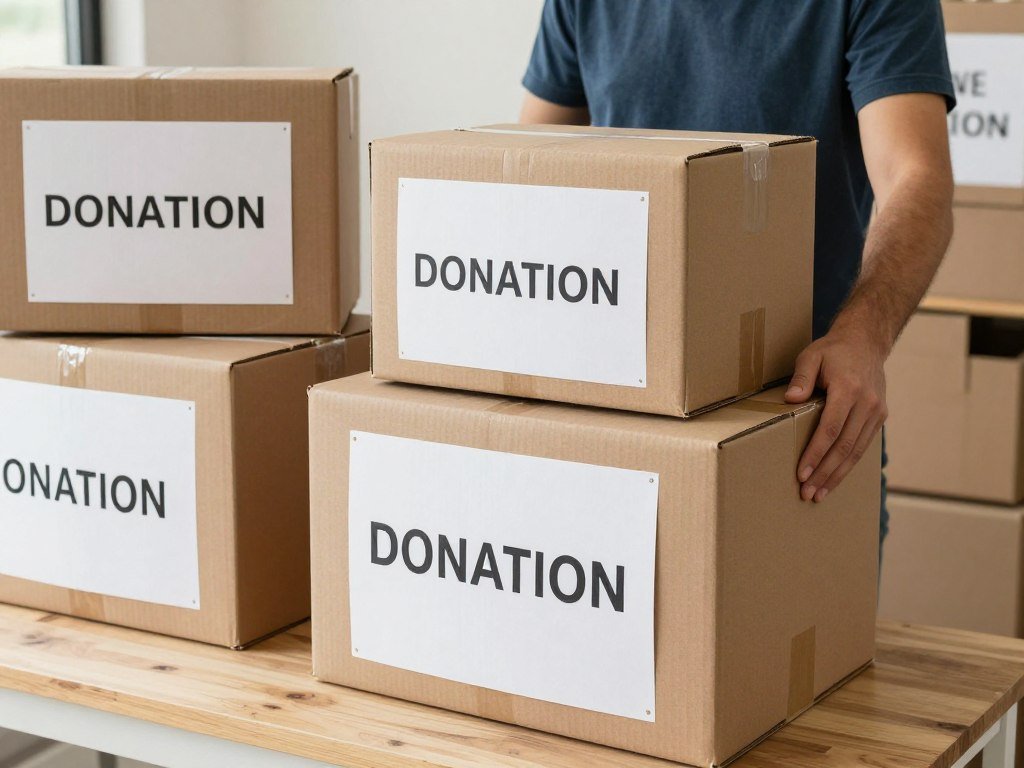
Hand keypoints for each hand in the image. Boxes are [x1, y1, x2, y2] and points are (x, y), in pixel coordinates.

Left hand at [784, 325, 887, 501]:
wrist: (866, 343)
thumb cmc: (833, 351)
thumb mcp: (811, 355)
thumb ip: (801, 377)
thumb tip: (791, 399)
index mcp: (849, 389)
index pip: (831, 429)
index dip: (816, 453)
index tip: (802, 473)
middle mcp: (866, 403)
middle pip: (844, 446)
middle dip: (824, 473)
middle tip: (807, 493)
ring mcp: (876, 412)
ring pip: (856, 452)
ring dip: (837, 476)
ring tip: (818, 495)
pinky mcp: (879, 417)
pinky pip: (863, 446)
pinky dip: (848, 466)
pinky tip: (833, 479)